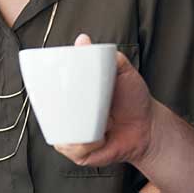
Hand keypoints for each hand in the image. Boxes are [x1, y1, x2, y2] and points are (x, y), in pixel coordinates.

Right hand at [54, 34, 155, 167]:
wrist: (148, 127)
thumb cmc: (133, 99)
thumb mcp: (121, 71)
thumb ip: (105, 55)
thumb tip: (83, 40)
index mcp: (73, 95)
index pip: (49, 91)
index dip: (44, 87)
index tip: (50, 81)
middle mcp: (69, 115)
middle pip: (49, 112)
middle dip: (55, 107)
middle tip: (79, 101)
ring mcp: (73, 135)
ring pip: (58, 132)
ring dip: (74, 126)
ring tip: (100, 121)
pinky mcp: (80, 153)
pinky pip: (73, 149)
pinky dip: (85, 143)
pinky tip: (100, 138)